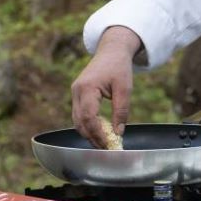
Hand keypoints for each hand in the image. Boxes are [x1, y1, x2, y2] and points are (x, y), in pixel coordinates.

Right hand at [70, 26, 141, 147]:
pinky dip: (88, 125)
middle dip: (92, 137)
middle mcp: (76, 91)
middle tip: (106, 149)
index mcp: (87, 88)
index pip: (89, 117)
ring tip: (104, 143)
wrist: (111, 51)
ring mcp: (75, 93)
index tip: (108, 144)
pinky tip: (100, 132)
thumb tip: (118, 133)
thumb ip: (121, 110)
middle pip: (79, 122)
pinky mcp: (78, 95)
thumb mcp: (125, 88)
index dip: (97, 134)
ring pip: (77, 121)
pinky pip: (80, 115)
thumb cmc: (119, 67)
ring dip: (89, 133)